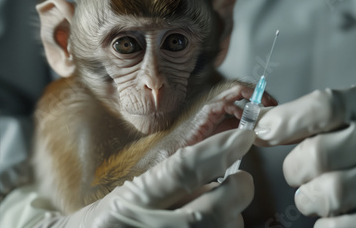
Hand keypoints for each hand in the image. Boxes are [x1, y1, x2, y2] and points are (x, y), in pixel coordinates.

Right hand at [34, 129, 255, 227]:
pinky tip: (212, 223)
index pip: (181, 171)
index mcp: (131, 202)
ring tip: (218, 211)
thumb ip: (171, 180)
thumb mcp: (132, 194)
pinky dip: (223, 227)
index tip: (243, 137)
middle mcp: (148, 227)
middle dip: (237, 191)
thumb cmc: (112, 221)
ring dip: (231, 218)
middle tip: (241, 180)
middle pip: (211, 210)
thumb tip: (219, 163)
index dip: (216, 152)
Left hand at [255, 82, 355, 227]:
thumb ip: (300, 117)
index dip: (284, 122)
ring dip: (312, 199)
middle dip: (295, 169)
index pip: (324, 107)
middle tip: (298, 175)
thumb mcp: (346, 111)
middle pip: (322, 154)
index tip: (260, 133)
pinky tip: (328, 221)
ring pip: (338, 192)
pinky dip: (335, 227)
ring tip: (313, 196)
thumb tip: (255, 123)